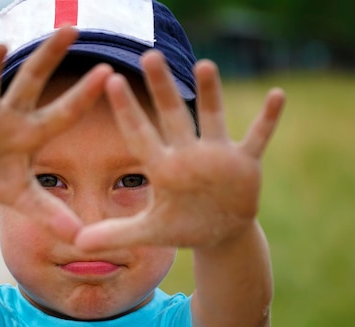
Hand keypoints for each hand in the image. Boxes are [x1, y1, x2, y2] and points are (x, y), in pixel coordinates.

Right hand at [0, 27, 111, 239]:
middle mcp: (10, 115)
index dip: (84, 94)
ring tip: (2, 47)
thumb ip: (49, 213)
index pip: (63, 111)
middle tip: (70, 28)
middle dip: (49, 55)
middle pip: (32, 80)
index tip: (109, 71)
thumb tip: (79, 237)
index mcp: (32, 133)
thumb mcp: (22, 198)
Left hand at [75, 51, 284, 250]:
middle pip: (172, 115)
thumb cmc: (181, 226)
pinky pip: (258, 137)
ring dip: (210, 93)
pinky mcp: (245, 163)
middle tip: (149, 56)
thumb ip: (115, 234)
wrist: (218, 233)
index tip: (111, 81)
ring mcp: (217, 154)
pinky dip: (268, 119)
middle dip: (162, 88)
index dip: (126, 110)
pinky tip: (277, 95)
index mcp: (162, 167)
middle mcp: (187, 153)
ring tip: (205, 65)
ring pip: (212, 117)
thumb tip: (76, 243)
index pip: (139, 134)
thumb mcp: (149, 232)